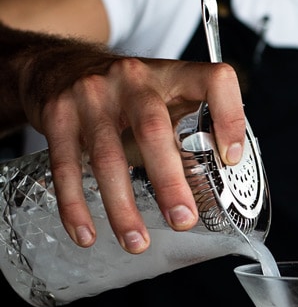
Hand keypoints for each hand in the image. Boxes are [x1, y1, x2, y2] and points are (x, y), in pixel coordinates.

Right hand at [31, 54, 245, 252]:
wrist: (55, 64)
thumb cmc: (122, 90)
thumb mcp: (161, 90)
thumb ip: (189, 122)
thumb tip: (225, 173)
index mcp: (170, 74)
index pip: (214, 81)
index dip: (229, 117)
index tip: (232, 158)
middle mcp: (131, 79)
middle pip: (153, 129)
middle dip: (169, 180)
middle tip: (182, 219)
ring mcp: (91, 96)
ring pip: (107, 156)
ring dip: (122, 207)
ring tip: (137, 242)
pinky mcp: (58, 115)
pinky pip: (66, 167)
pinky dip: (76, 206)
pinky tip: (87, 234)